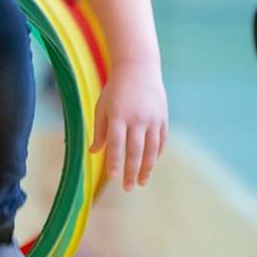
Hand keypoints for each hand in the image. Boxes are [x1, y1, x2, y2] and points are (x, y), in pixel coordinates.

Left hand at [89, 61, 167, 190]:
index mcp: (119, 115)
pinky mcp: (163, 117)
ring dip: (147, 168)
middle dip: (131, 171)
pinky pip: (161, 140)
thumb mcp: (102, 107)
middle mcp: (137, 118)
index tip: (113, 177)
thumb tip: (93, 152)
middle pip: (135, 151)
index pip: (116, 144)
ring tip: (141, 182)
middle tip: (128, 188)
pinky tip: (151, 164)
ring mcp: (153, 118)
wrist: (138, 68)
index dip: (114, 161)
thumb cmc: (115, 89)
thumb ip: (100, 130)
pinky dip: (156, 154)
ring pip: (151, 149)